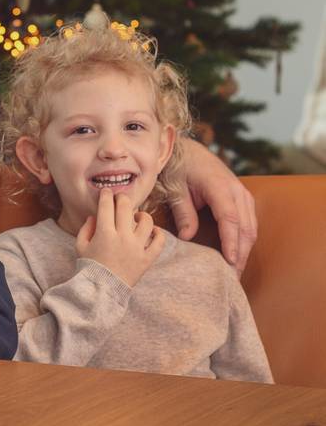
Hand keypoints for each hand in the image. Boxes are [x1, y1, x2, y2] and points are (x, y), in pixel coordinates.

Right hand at [76, 188, 164, 287]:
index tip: (106, 192)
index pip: (107, 206)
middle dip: (122, 198)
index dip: (106, 195)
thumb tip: (95, 216)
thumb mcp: (80, 246)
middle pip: (126, 208)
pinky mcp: (147, 258)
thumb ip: (86, 228)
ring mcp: (137, 248)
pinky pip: (159, 242)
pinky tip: (152, 231)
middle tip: (120, 198)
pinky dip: (158, 234)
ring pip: (147, 221)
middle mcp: (123, 237)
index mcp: (104, 233)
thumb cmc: (89, 267)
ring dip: (141, 215)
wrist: (102, 290)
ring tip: (136, 216)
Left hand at [171, 138, 255, 270]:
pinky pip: (248, 222)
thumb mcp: (174, 188)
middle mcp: (236, 191)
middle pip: (245, 227)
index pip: (230, 219)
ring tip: (236, 270)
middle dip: (241, 253)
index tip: (230, 261)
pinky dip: (244, 239)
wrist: (186, 149)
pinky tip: (237, 254)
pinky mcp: (241, 198)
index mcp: (220, 186)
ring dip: (245, 249)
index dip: (231, 242)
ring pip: (250, 227)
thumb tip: (187, 237)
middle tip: (233, 276)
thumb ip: (183, 212)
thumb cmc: (178, 167)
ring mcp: (242, 194)